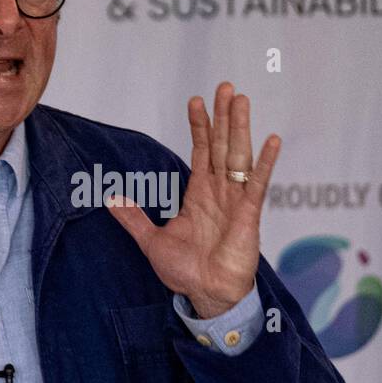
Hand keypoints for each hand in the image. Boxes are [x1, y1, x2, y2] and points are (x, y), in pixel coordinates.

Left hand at [107, 82, 279, 318]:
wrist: (207, 295)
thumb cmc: (186, 272)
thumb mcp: (152, 241)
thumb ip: (134, 219)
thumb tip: (109, 200)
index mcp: (199, 194)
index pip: (202, 151)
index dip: (199, 126)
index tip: (196, 101)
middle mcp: (220, 192)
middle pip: (223, 145)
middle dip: (223, 116)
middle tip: (225, 87)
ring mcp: (237, 200)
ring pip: (239, 156)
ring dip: (240, 128)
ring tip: (241, 100)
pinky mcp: (250, 214)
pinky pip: (259, 184)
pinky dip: (265, 162)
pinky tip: (272, 140)